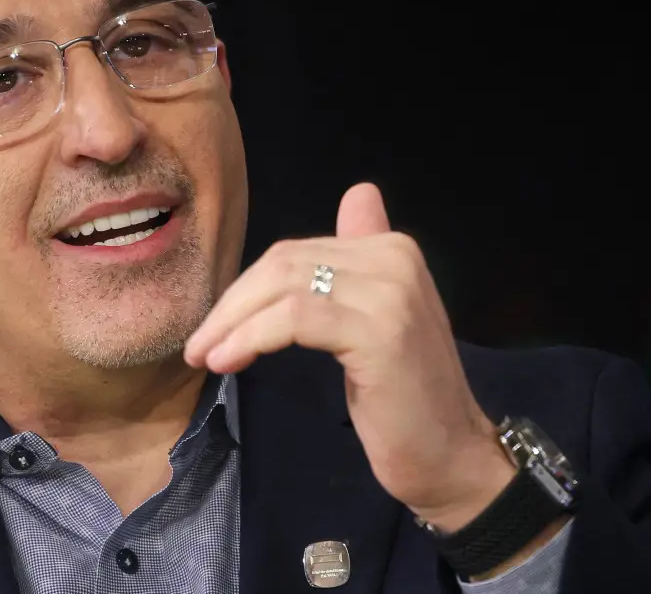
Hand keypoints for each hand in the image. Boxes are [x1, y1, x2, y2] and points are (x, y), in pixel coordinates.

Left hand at [184, 182, 516, 530]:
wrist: (452, 455)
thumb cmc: (406, 398)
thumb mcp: (377, 319)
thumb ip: (360, 262)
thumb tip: (358, 195)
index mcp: (394, 249)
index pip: (298, 251)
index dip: (248, 286)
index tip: (217, 325)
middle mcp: (396, 258)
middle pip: (286, 262)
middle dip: (232, 302)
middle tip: (198, 343)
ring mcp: (391, 292)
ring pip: (285, 286)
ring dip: (233, 321)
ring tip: (206, 355)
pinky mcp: (380, 331)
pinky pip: (295, 319)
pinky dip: (252, 337)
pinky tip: (228, 360)